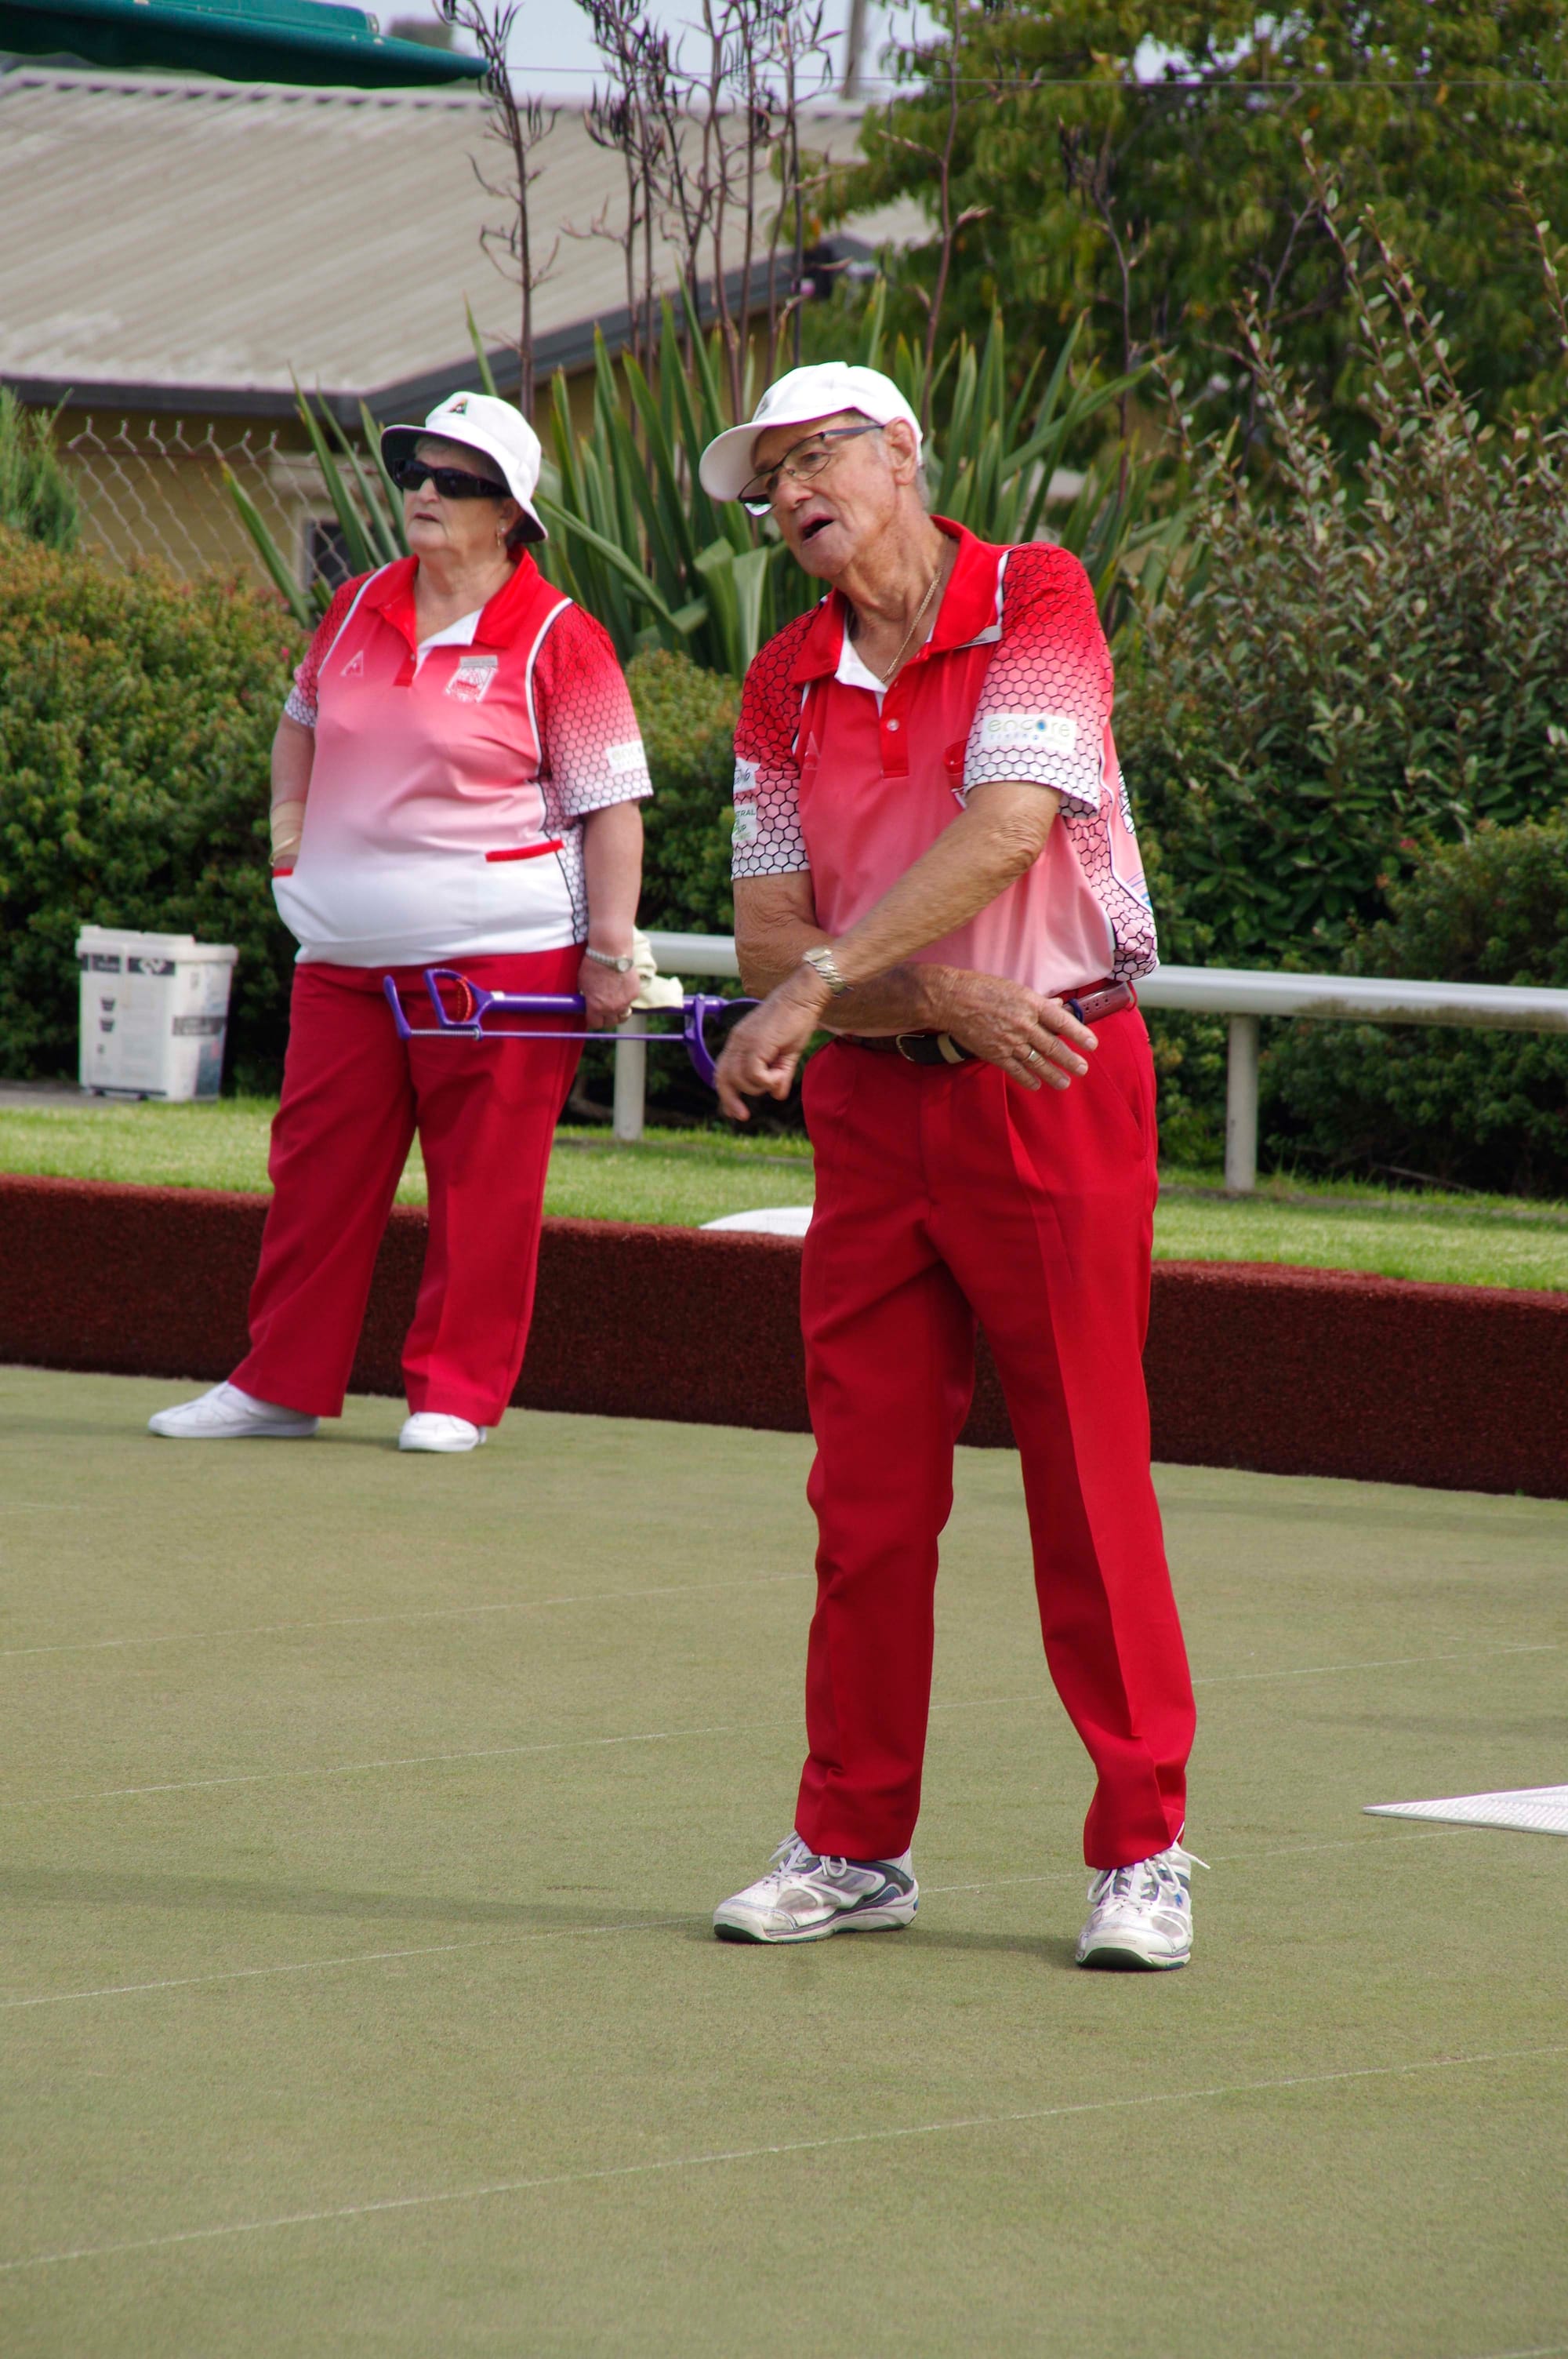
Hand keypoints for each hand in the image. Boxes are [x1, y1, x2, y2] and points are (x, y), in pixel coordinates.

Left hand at [578, 951, 641, 1029]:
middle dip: (606, 1018)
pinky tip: (621, 989)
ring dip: (618, 1012)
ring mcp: (625, 1002)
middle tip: (604, 1010)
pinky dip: (626, 999)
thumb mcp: (583, 984)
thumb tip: (587, 1004)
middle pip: (611, 1023)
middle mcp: (611, 1008)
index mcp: (596, 1007)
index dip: (593, 1020)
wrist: (610, 952)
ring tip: (615, 1003)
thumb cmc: (593, 965)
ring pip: (623, 1015)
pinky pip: (630, 1002)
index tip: (592, 1016)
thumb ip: (587, 998)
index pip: (596, 1024)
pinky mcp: (634, 993)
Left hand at [714, 969, 827, 1120]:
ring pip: (741, 1079)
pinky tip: (780, 1072)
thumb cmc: (797, 1020)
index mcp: (740, 1042)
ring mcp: (745, 1042)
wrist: (804, 995)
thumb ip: (780, 1074)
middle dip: (730, 1101)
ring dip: (760, 1086)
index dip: (726, 1093)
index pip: (722, 1071)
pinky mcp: (756, 1043)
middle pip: (722, 1078)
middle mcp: (738, 1041)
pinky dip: (767, 1080)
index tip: (734, 1112)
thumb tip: (777, 1096)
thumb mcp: (787, 1053)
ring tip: (780, 1073)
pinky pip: (754, 1074)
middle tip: (742, 1116)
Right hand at [930, 972, 1097, 1090]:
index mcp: (1031, 1004)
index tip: (1092, 1044)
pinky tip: (1037, 1085)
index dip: (1079, 1033)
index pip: (1062, 1020)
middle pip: (1053, 1045)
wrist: (953, 1000)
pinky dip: (1027, 1079)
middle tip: (1083, 1070)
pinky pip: (1016, 1070)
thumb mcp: (1016, 989)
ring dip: (1053, 1074)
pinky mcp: (995, 1054)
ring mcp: (1010, 1041)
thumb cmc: (983, 988)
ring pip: (1037, 1062)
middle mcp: (1024, 1024)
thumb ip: (1039, 1002)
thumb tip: (1059, 1006)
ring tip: (1065, 1082)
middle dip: (1070, 1059)